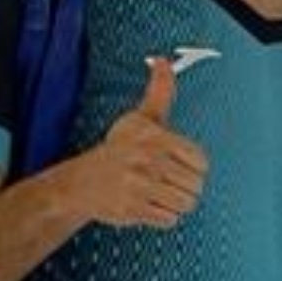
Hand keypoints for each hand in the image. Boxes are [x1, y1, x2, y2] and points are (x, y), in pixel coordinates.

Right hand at [65, 56, 207, 229]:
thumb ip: (160, 91)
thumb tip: (164, 60)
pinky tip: (145, 204)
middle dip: (183, 187)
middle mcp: (147, 159)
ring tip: (154, 193)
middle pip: (196, 187)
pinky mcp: (133, 209)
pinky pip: (169, 220)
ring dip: (173, 203)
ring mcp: (139, 186)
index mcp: (155, 137)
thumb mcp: (141, 118)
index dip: (191, 167)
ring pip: (186, 205)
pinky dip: (161, 217)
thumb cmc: (120, 149)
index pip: (201, 163)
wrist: (79, 182)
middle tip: (161, 180)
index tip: (172, 163)